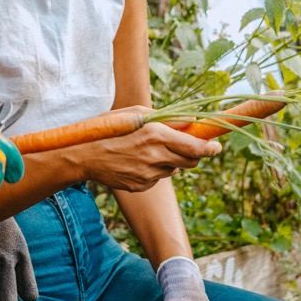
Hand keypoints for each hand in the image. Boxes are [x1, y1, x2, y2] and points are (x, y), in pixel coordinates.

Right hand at [77, 109, 221, 192]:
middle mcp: (154, 156)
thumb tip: (192, 122)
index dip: (210, 147)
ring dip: (169, 160)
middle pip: (190, 161)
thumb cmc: (110, 128)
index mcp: (155, 134)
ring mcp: (148, 174)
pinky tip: (136, 161)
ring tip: (147, 150)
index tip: (217, 146)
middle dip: (194, 153)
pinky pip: (157, 178)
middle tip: (187, 146)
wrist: (84, 155)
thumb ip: (166, 118)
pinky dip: (154, 169)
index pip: (194, 146)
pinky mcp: (140, 186)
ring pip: (174, 169)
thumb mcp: (136, 114)